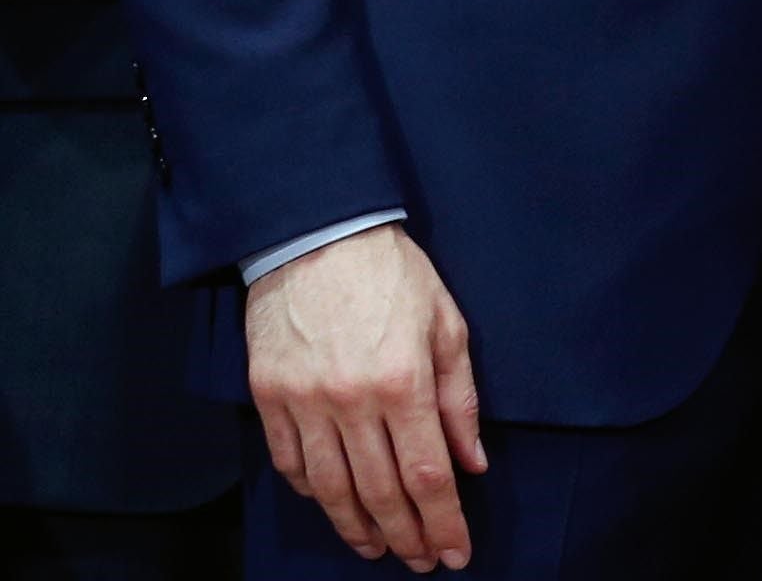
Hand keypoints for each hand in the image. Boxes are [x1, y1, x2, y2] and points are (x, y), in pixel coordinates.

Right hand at [246, 224, 482, 570]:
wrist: (317, 235)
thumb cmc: (392, 275)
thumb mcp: (447, 325)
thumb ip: (460, 399)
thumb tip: (472, 462)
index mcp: (403, 382)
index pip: (427, 475)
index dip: (443, 522)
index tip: (455, 552)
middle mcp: (350, 401)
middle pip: (379, 492)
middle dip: (406, 535)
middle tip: (421, 561)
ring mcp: (303, 402)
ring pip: (329, 489)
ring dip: (356, 527)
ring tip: (379, 548)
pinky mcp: (268, 397)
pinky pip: (290, 462)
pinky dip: (313, 491)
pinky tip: (333, 504)